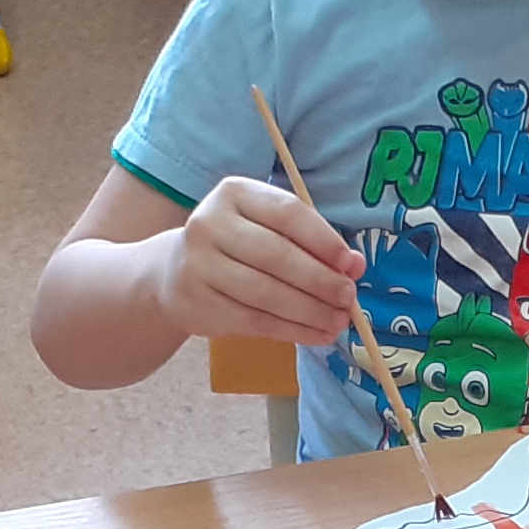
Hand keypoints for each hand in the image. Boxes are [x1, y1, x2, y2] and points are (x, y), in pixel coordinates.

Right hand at [164, 178, 362, 348]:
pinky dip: (292, 331)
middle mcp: (210, 224)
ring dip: (310, 311)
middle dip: (321, 280)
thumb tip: (354, 265)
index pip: (288, 214)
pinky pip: (255, 321)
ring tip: (338, 321)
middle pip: (277, 256)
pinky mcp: (199, 303)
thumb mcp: (268, 230)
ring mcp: (199, 265)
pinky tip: (316, 334)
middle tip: (348, 297)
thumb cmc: (236, 247)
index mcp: (234, 193)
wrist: (174, 274)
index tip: (351, 264)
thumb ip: (310, 243)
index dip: (325, 241)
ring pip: (267, 294)